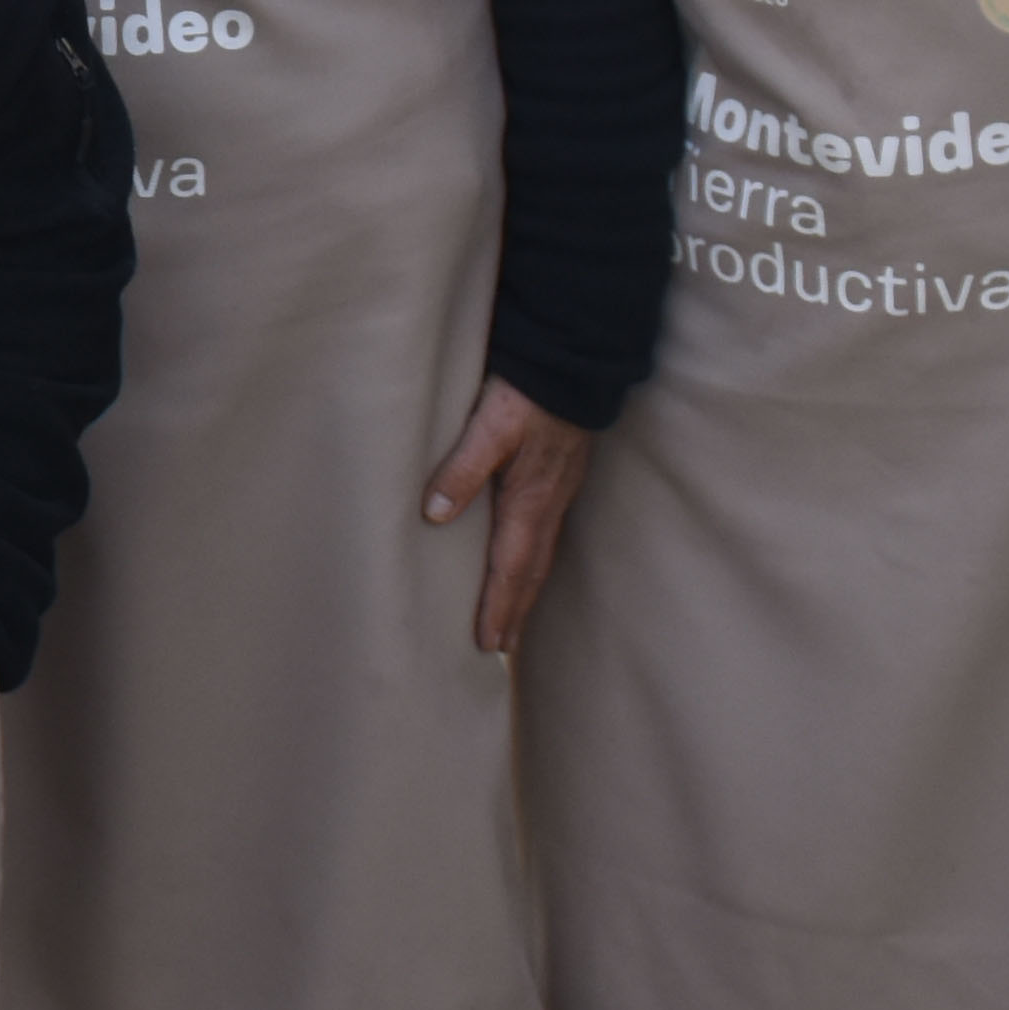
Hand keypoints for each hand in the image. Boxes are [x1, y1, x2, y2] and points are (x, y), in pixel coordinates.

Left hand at [424, 381, 596, 656]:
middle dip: (515, 610)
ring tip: (512, 617)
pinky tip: (525, 559)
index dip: (499, 606)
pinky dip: (534, 559)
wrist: (574, 361)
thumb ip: (462, 468)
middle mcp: (549, 503)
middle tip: (500, 648)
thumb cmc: (529, 392)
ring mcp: (559, 491)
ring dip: (525, 589)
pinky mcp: (561, 477)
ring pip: (541, 553)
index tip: (488, 644)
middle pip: (531, 571)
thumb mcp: (489, 425)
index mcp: (530, 499)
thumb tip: (434, 514)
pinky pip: (546, 532)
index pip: (511, 567)